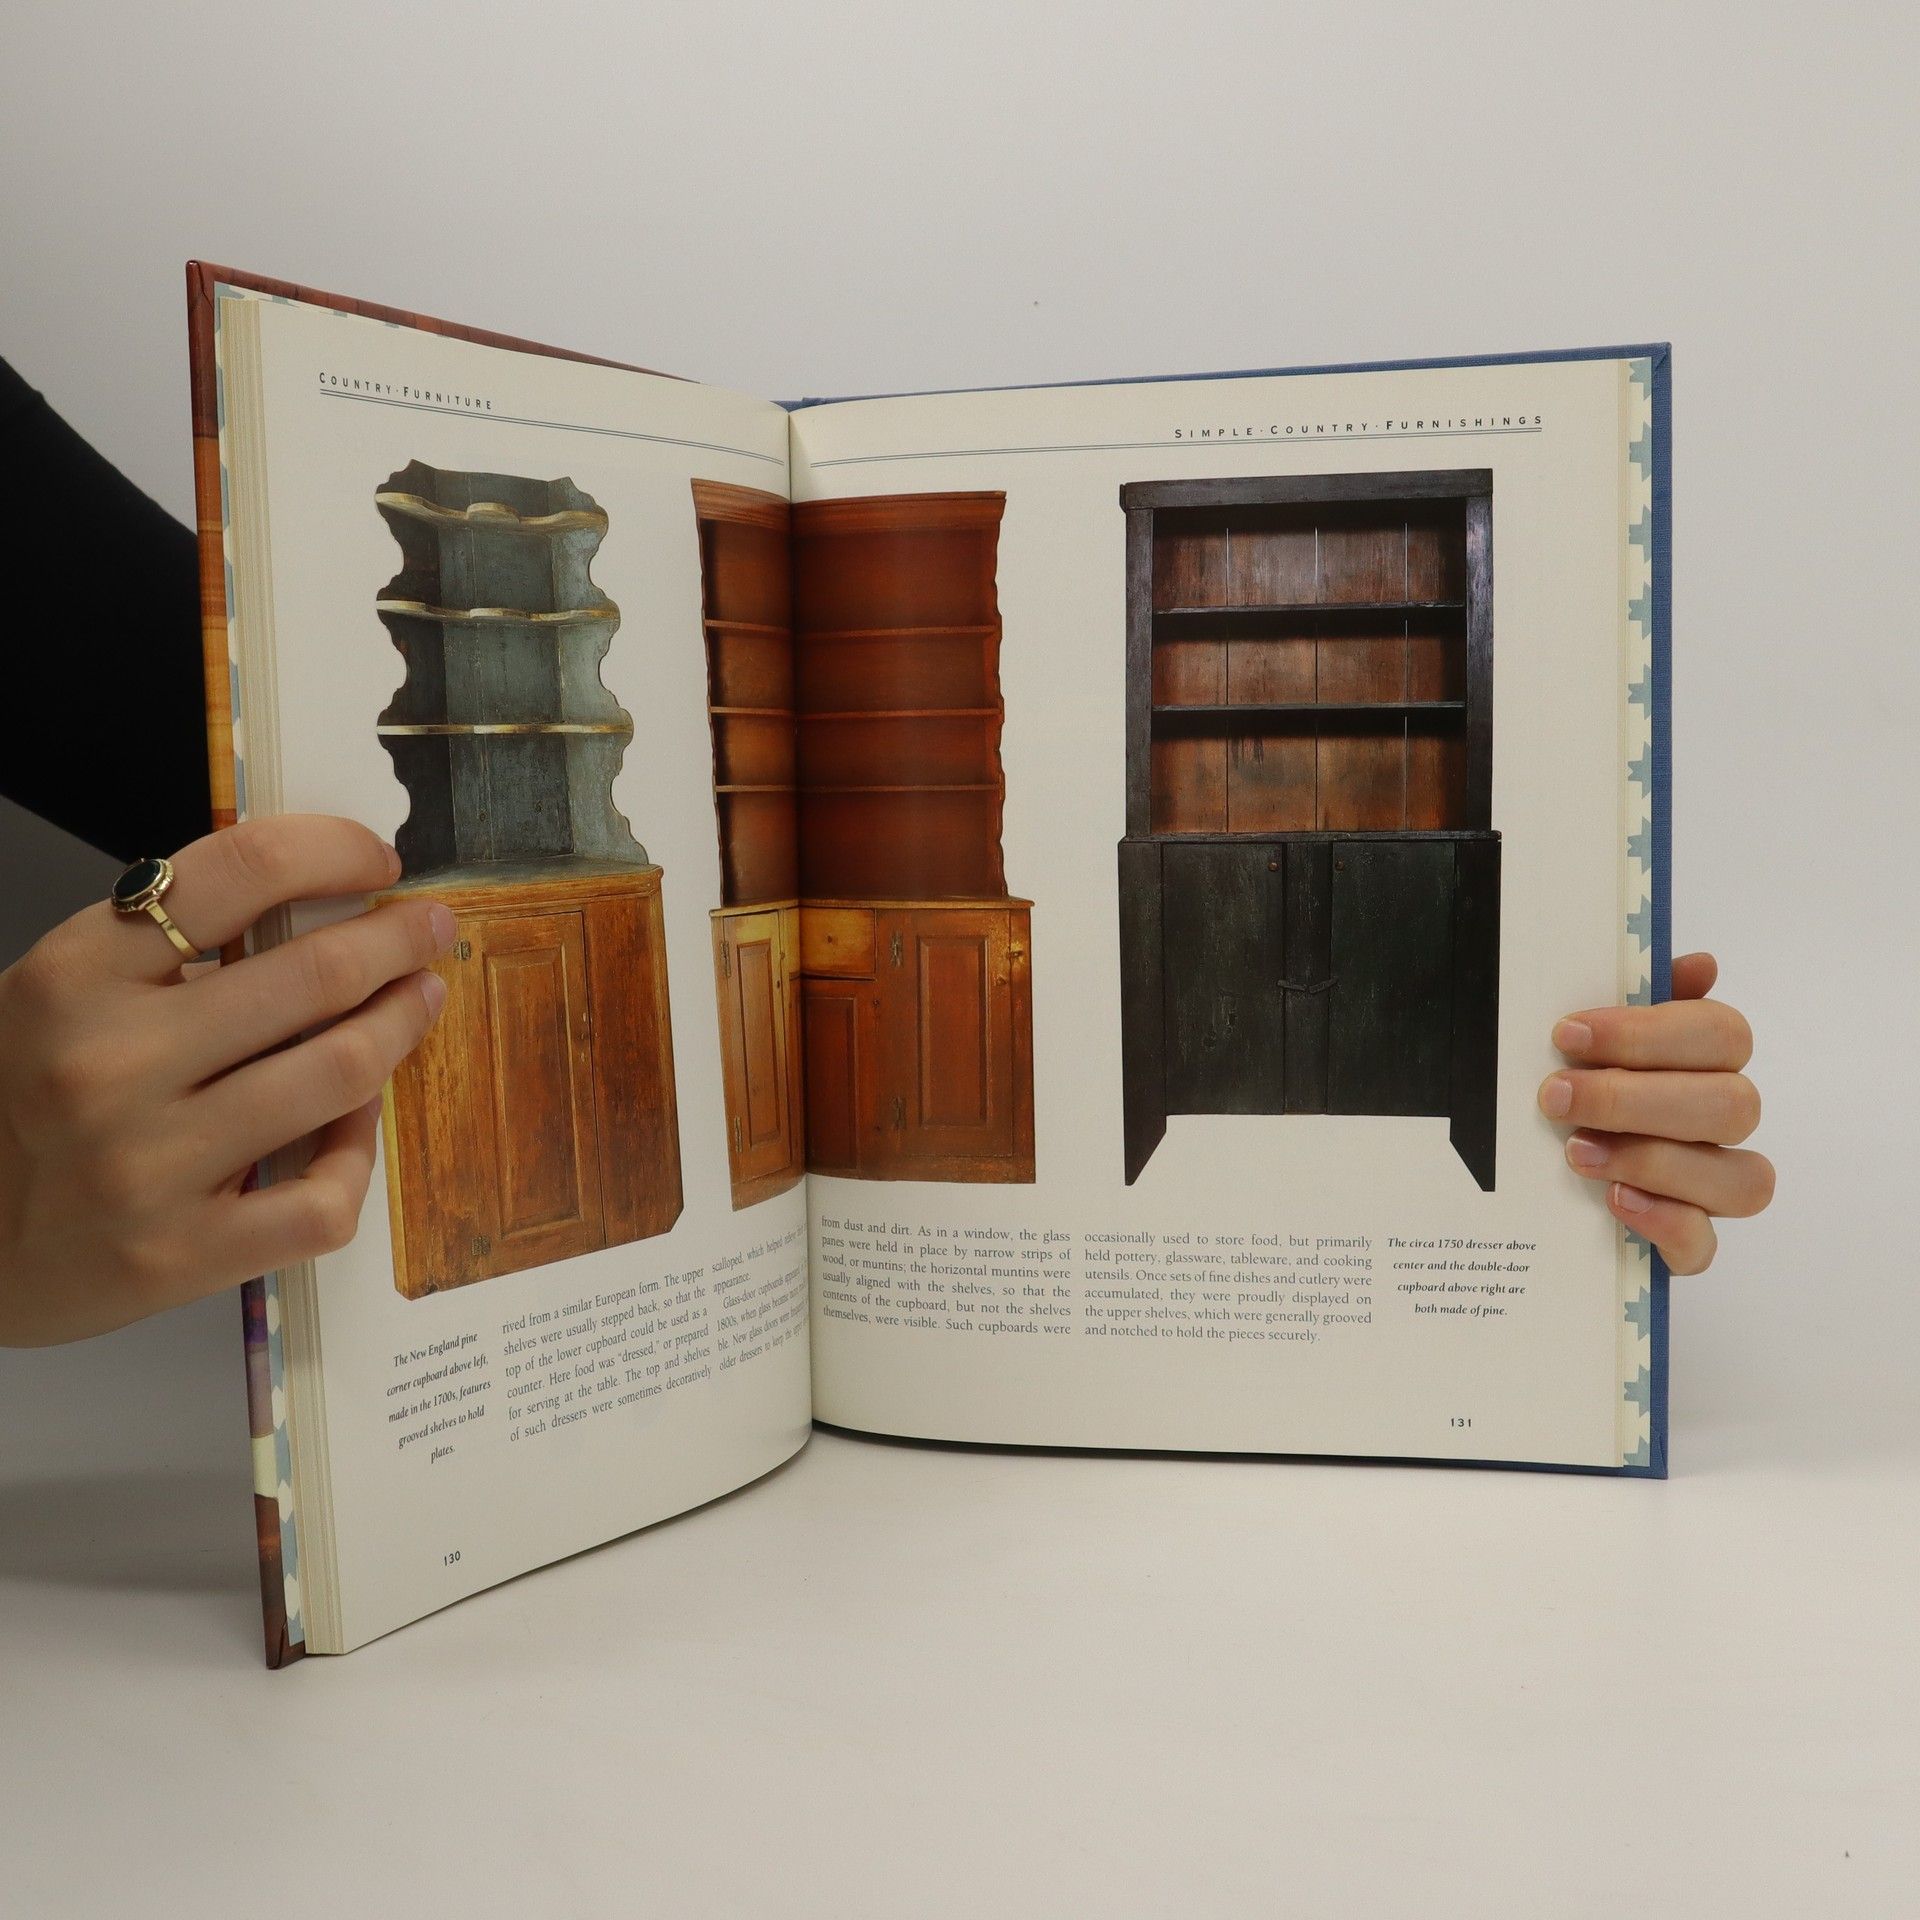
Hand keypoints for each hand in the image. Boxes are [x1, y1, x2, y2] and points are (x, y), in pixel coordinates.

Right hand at [0, 816, 452, 1345]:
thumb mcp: (63, 993)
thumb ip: (168, 948)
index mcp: (76, 977)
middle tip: (429, 930)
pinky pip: (323, 1196)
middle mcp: (110, 1064)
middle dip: (397, 940)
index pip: (239, 872)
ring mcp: (148, 1166)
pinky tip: (356, 1124)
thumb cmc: (19, 1102)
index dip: (333, 849)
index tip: (376, 859)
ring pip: (340, 1073)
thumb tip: (319, 899)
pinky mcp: (181, 1255)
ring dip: (401, 1024)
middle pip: (314, 974)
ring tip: (418, 1001)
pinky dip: (360, 1152)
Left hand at [1539, 952, 1772, 1273]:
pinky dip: (1665, 1224)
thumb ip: (1638, 995)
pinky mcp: (1683, 1244)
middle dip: (1636, 1099)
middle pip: (1734, 1106)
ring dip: (1657, 1162)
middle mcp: (1718, 1122)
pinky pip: (1704, 1246)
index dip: (1648, 1033)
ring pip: (1742, 1180)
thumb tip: (1702, 965)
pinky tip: (1615, 1201)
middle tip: (1555, 1096)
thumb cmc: (1564, 1077)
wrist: (1515, 1164)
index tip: (1567, 1033)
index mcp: (1703, 1061)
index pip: (1723, 1035)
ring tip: (1576, 1153)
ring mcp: (1708, 1188)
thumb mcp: (1584, 1033)